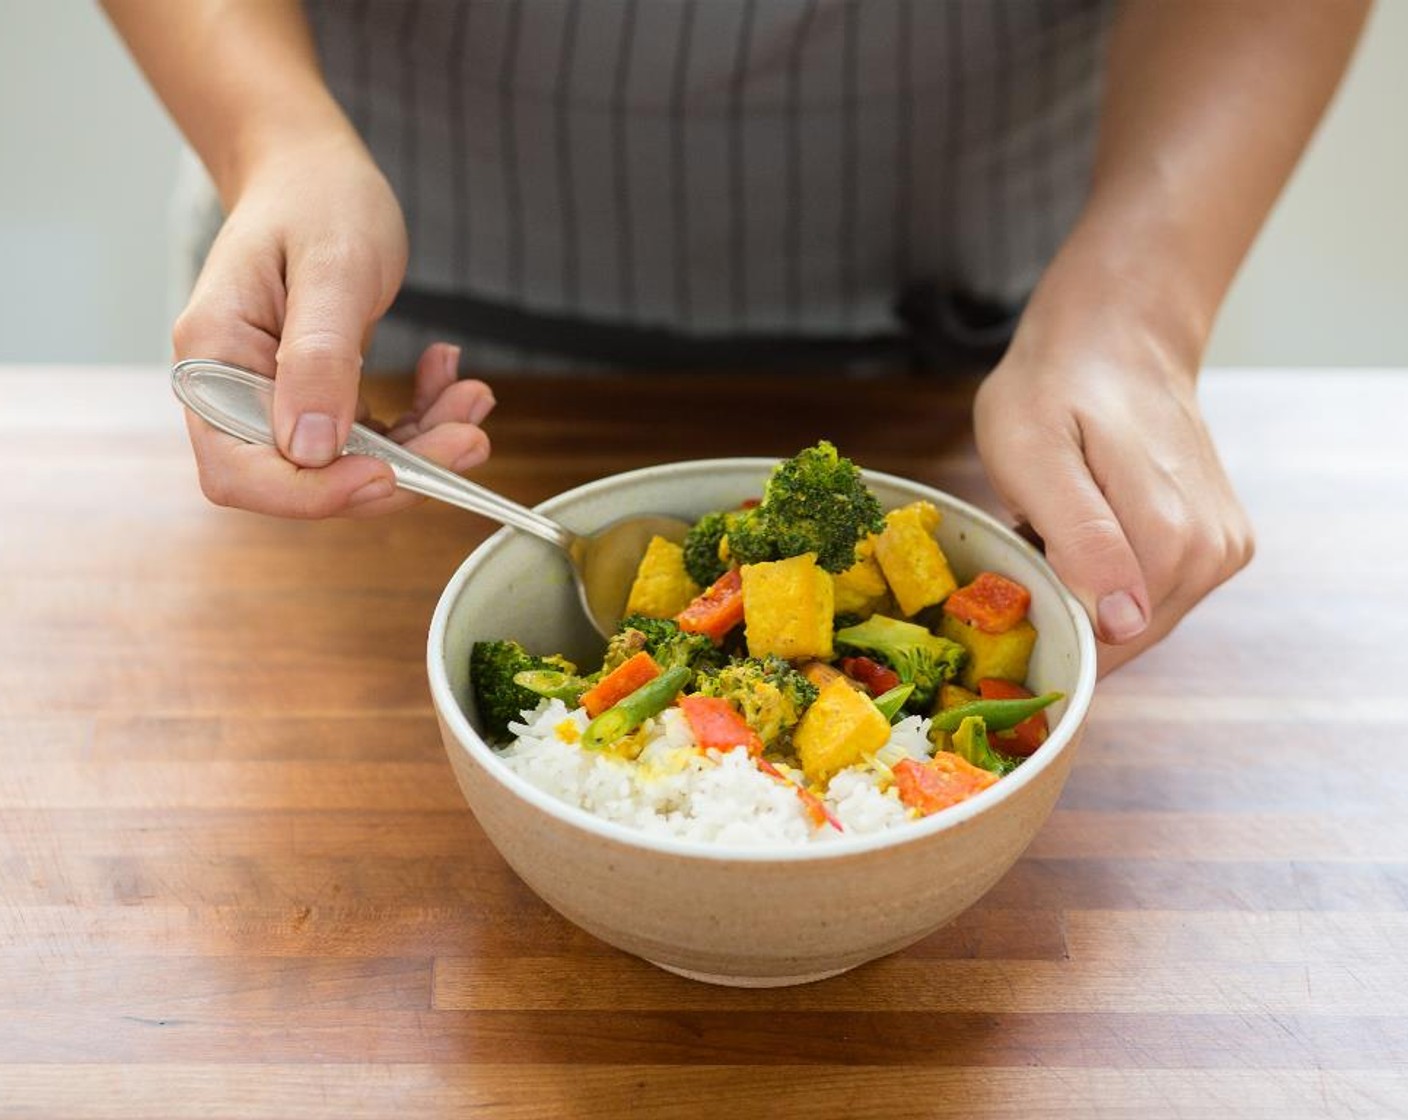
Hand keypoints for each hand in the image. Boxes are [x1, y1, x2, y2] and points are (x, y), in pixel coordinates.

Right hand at [173, 132, 492, 516]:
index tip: (387, 473)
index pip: (242, 471)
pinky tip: (446, 376)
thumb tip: (313, 449)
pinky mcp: (318, 402)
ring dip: (421, 448)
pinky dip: (420, 422)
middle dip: (392, 472)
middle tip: (470, 437)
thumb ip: (320, 357)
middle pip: (303, 480)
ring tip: (473, 397)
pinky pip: (372, 440)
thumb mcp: (333, 267)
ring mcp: (276, 401)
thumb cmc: (317, 200)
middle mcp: (235, 391)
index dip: (313, 493)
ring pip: (350, 467)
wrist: (317, 174)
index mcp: (215, 358)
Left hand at [972, 312, 1253, 676]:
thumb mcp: (1035, 454)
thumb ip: (1080, 539)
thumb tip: (1123, 621)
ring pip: (1136, 620)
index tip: (1016, 573)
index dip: (1047, 622)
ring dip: (1089, 591)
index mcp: (1170, 541)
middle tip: (1033, 538)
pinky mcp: (1222, 546)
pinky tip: (1090, 530)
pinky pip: (1153, 594)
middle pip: (1123, 637)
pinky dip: (1113, 577)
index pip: (1102, 646)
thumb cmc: (1055, 390)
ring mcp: (1223, 552)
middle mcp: (1211, 555)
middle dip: (1070, 606)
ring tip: (1060, 528)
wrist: (1115, 338)